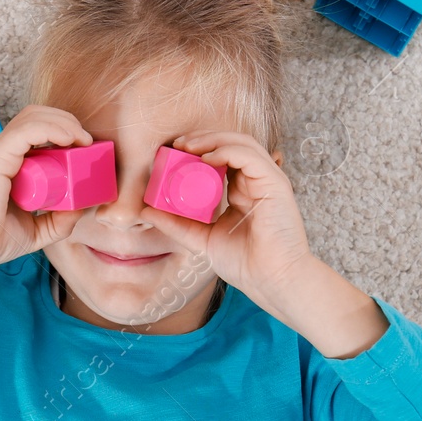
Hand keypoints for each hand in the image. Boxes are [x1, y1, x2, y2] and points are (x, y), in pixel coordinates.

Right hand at [0, 105, 91, 273]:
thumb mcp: (37, 231)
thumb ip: (58, 221)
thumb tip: (82, 208)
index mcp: (8, 161)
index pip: (36, 128)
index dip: (63, 129)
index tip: (86, 148)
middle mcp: (1, 150)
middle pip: (37, 116)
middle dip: (66, 120)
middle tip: (87, 141)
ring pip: (33, 117)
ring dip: (64, 122)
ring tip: (83, 140)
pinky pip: (26, 131)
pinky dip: (51, 129)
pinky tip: (69, 139)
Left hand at [138, 131, 314, 314]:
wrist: (271, 281)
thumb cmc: (246, 265)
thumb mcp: (202, 239)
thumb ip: (177, 224)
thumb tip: (146, 212)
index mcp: (243, 192)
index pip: (222, 159)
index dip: (199, 150)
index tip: (173, 152)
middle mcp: (257, 182)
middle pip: (232, 145)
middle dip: (203, 139)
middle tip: (177, 143)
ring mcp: (268, 181)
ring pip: (242, 143)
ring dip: (213, 139)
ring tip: (188, 145)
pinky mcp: (275, 184)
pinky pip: (250, 156)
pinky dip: (227, 150)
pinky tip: (208, 157)